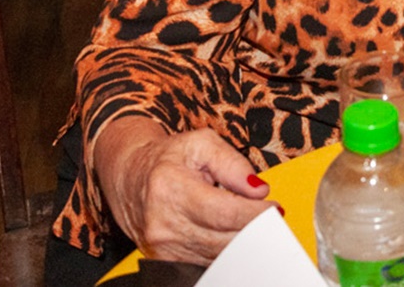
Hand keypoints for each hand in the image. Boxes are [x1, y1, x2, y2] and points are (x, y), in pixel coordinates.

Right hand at [94, 118, 276, 264]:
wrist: (129, 177)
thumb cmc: (167, 159)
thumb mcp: (201, 143)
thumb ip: (233, 163)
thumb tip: (258, 190)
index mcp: (170, 189)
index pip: (224, 212)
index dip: (255, 214)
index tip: (274, 209)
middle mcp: (164, 224)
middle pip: (224, 238)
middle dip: (255, 229)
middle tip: (272, 218)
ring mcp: (163, 248)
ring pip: (218, 254)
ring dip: (242, 240)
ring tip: (252, 221)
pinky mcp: (167, 261)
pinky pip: (207, 261)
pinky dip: (225, 250)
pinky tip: (233, 234)